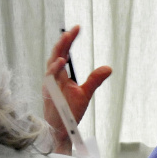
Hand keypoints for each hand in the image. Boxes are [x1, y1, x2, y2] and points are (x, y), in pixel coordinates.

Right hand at [44, 25, 112, 153]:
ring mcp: (50, 84)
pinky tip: (62, 60)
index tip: (77, 28)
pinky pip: (49, 78)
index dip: (70, 40)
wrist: (63, 129)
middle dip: (65, 41)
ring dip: (59, 50)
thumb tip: (108, 68)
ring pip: (51, 62)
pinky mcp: (48, 93)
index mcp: (61, 74)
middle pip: (57, 54)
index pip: (65, 53)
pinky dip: (55, 69)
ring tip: (66, 38)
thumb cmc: (70, 111)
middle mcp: (54, 76)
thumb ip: (95, 79)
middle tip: (73, 30)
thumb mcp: (85, 93)